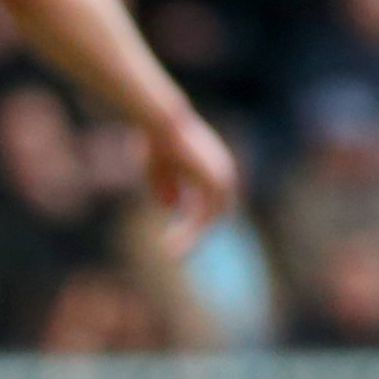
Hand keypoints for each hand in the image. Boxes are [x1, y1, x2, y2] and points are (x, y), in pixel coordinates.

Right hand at [141, 106, 240, 253]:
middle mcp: (222, 175)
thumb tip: (171, 206)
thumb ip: (166, 185)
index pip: (212, 203)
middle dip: (196, 233)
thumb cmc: (156, 139)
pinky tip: (173, 244)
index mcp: (213, 169)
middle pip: (215, 213)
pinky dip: (189, 233)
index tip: (180, 235)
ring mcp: (220, 180)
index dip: (197, 220)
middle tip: (177, 252)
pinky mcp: (212, 184)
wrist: (161, 125)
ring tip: (173, 254)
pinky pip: (202, 217)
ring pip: (210, 219)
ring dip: (192, 238)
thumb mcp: (158, 167)